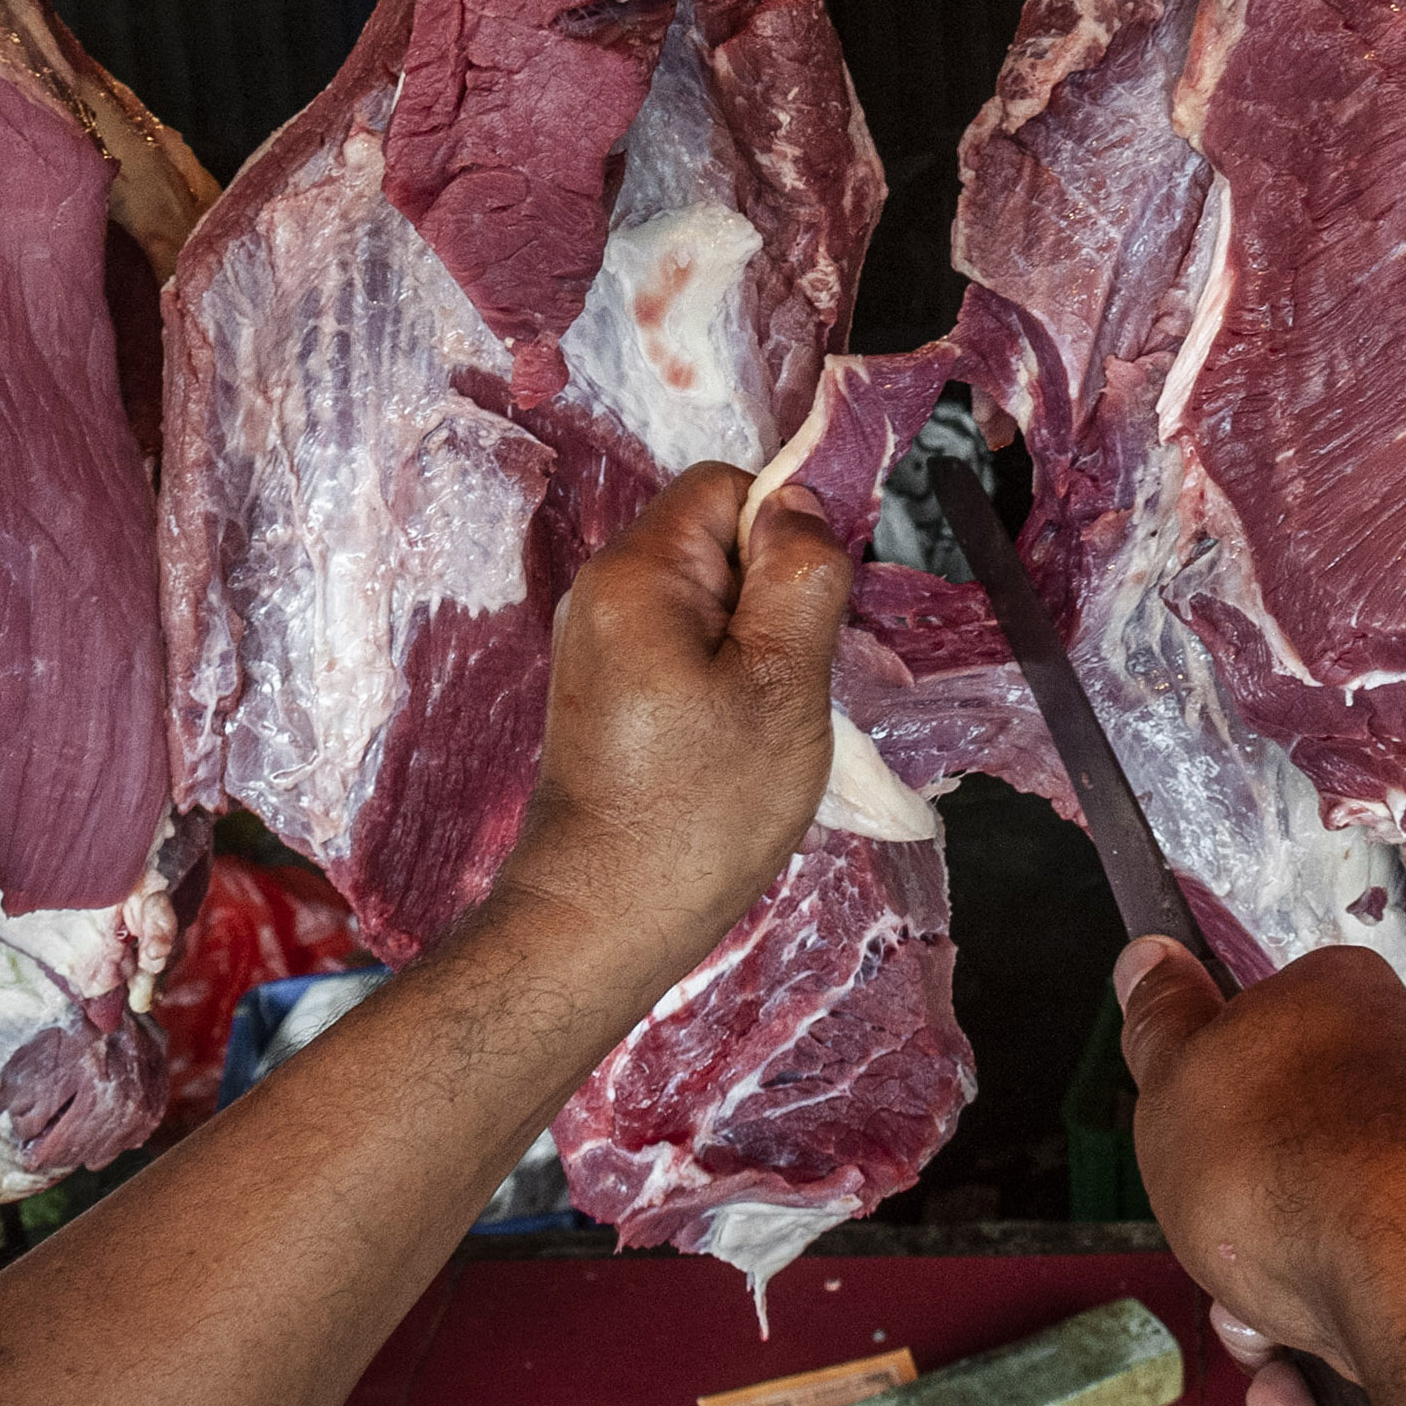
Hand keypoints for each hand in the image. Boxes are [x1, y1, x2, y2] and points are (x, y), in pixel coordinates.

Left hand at [495, 462, 851, 978]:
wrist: (604, 918)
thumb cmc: (700, 809)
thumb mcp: (783, 682)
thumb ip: (798, 576)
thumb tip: (798, 500)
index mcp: (639, 572)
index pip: (726, 487)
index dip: (784, 531)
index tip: (808, 612)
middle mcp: (603, 593)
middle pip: (715, 541)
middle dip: (771, 595)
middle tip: (792, 678)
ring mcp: (597, 643)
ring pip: (705, 599)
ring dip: (752, 644)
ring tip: (764, 718)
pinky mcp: (604, 690)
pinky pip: (681, 645)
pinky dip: (721, 678)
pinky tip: (734, 741)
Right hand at [1121, 938, 1405, 1405]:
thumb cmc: (1292, 1159)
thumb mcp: (1178, 1075)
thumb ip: (1161, 1025)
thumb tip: (1148, 958)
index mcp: (1343, 1016)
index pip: (1261, 1063)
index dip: (1210, 1142)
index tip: (1193, 1186)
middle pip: (1295, 1201)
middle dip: (1247, 1287)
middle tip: (1234, 1308)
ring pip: (1343, 1301)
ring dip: (1288, 1376)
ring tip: (1286, 1403)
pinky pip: (1402, 1370)